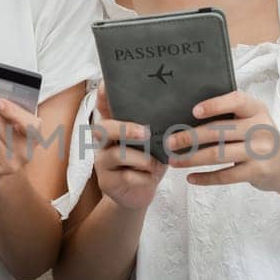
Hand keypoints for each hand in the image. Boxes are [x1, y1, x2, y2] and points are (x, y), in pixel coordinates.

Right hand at [90, 83, 167, 210]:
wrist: (140, 194)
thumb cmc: (149, 163)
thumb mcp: (155, 144)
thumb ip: (158, 129)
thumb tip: (177, 111)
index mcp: (115, 127)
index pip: (105, 107)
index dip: (104, 96)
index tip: (107, 85)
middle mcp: (104, 142)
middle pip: (104, 128)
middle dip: (125, 128)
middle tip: (146, 132)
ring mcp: (102, 162)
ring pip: (117, 154)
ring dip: (143, 159)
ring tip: (156, 164)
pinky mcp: (107, 181)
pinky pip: (126, 176)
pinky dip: (144, 177)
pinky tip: (150, 178)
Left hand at [164, 90, 279, 191]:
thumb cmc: (260, 138)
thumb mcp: (254, 120)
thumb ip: (231, 116)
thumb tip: (187, 119)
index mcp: (257, 110)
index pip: (236, 101)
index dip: (215, 105)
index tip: (194, 111)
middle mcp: (260, 129)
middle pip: (219, 131)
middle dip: (190, 137)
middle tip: (170, 143)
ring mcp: (259, 152)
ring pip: (218, 155)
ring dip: (192, 158)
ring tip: (174, 161)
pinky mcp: (257, 172)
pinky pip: (225, 176)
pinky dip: (205, 178)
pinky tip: (191, 178)